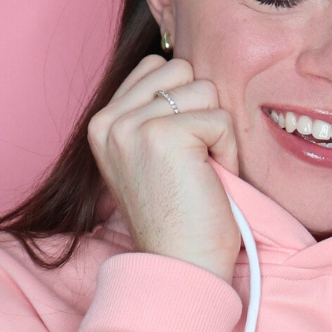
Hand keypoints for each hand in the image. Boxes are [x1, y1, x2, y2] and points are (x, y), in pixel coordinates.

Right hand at [87, 54, 240, 280]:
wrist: (181, 266)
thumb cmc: (179, 217)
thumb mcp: (151, 156)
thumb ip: (154, 111)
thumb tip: (186, 66)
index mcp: (102, 123)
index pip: (157, 66)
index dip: (185, 104)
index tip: (182, 150)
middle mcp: (109, 120)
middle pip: (184, 71)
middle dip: (202, 114)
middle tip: (194, 163)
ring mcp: (133, 126)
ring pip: (205, 89)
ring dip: (217, 133)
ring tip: (202, 173)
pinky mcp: (165, 136)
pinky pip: (221, 119)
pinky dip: (229, 152)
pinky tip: (211, 182)